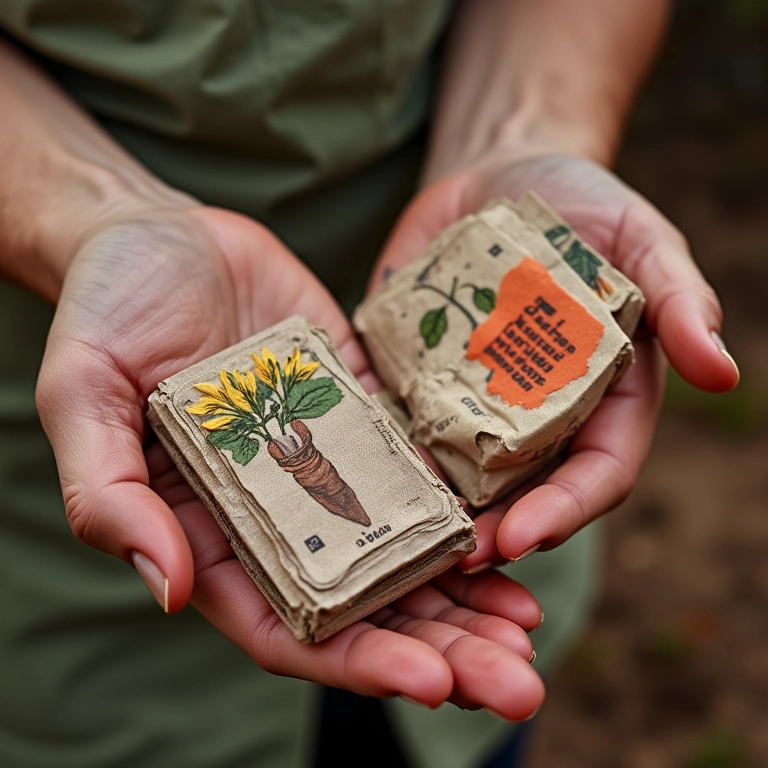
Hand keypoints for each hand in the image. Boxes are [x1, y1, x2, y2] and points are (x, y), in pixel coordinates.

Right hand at [36, 204, 543, 717]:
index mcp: (211, 529)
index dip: (357, 660)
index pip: (289, 623)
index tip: (429, 682)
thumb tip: (168, 591)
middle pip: (367, 600)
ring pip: (405, 544)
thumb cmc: (105, 310)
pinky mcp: (362, 405)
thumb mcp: (81, 393)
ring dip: (468, 590)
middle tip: (517, 684)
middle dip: (441, 645)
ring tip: (530, 623)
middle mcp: (280, 509)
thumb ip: (109, 493)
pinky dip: (466, 500)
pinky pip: (420, 461)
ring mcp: (327, 458)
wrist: (163, 235)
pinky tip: (517, 525)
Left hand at [373, 154, 738, 566]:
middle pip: (524, 492)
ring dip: (437, 510)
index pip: (596, 473)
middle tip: (456, 560)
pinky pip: (403, 423)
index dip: (565, 512)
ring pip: (459, 473)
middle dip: (495, 532)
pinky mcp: (422, 377)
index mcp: (603, 397)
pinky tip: (363, 470)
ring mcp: (476, 401)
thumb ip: (679, 300)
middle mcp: (539, 414)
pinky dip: (388, 451)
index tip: (522, 538)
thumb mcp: (642, 240)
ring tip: (404, 536)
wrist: (501, 178)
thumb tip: (722, 374)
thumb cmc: (584, 208)